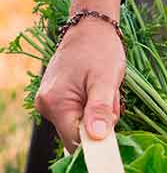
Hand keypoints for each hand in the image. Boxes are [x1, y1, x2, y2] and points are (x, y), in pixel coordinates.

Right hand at [35, 18, 124, 149]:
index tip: (113, 125)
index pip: (76, 142)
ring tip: (104, 89)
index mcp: (55, 104)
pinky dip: (94, 107)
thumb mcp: (105, 80)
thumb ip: (100, 110)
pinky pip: (80, 114)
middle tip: (109, 96)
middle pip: (80, 134)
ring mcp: (51, 103)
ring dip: (100, 113)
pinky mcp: (58, 100)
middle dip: (101, 122)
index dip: (98, 141)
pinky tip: (98, 90)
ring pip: (82, 124)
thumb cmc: (100, 51)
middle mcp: (47, 106)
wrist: (91, 30)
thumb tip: (97, 137)